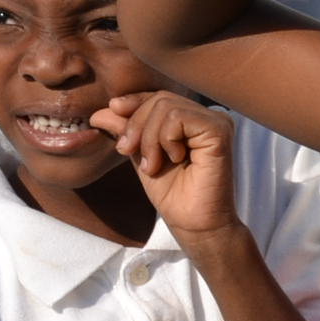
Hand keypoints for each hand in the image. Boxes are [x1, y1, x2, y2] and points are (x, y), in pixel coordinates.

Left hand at [92, 91, 243, 247]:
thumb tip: (100, 110)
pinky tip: (175, 159)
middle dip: (135, 125)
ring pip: (166, 107)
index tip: (105, 116)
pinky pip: (178, 118)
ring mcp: (216, 121)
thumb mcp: (140, 155)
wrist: (192, 224)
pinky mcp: (219, 130)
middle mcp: (207, 115)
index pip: (157, 97)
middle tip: (128, 152)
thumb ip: (126, 130)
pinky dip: (165, 139)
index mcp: (191, 118)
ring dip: (149, 138)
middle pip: (159, 99)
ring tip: (153, 165)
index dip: (131, 103)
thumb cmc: (171, 193)